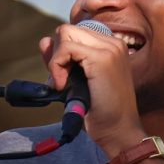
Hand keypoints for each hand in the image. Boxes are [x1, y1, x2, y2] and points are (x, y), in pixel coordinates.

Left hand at [39, 24, 145, 155]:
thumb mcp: (77, 80)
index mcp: (111, 46)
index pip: (74, 33)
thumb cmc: (100, 111)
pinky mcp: (102, 58)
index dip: (62, 53)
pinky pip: (66, 48)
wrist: (119, 132)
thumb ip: (62, 59)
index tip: (62, 76)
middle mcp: (113, 43)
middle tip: (62, 81)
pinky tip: (63, 86)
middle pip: (67, 31)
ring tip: (64, 84)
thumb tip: (44, 41)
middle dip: (57, 55)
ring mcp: (109, 49)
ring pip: (65, 34)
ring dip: (56, 60)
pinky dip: (57, 66)